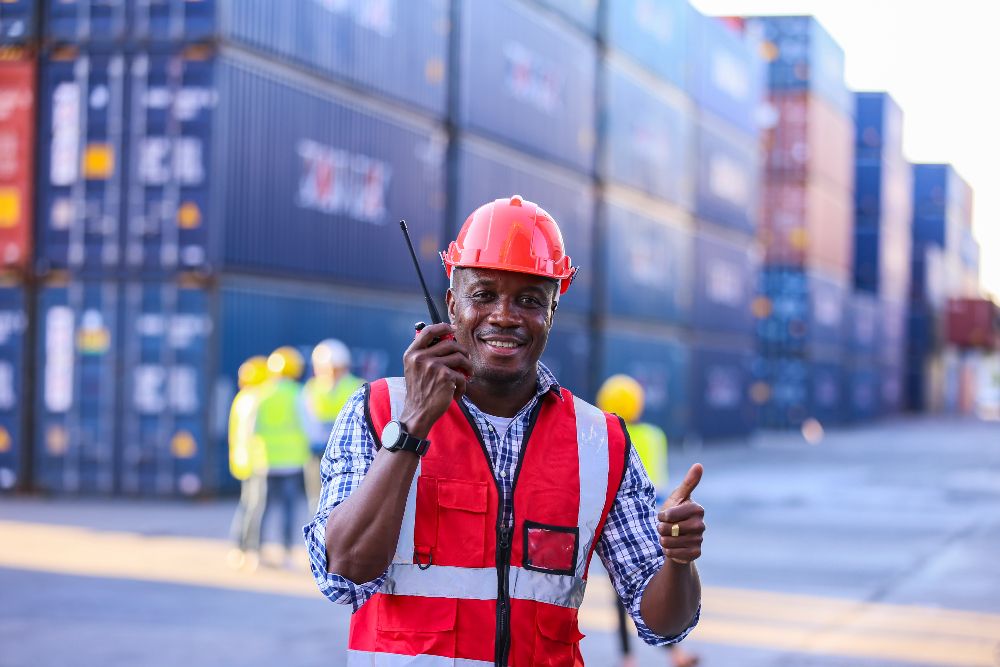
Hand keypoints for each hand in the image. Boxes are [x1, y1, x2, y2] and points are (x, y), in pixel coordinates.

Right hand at [398, 323, 473, 439]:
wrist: (418, 412)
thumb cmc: (420, 391)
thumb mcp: (414, 368)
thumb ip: (425, 354)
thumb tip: (448, 339)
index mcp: (412, 353)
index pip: (428, 331)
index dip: (443, 327)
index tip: (452, 328)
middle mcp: (421, 357)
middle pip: (450, 343)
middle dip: (463, 350)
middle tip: (467, 359)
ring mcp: (433, 366)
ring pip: (460, 357)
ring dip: (468, 366)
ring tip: (468, 374)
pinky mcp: (445, 377)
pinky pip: (462, 375)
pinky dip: (463, 385)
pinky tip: (458, 393)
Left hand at [656, 463, 704, 564]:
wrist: (676, 536)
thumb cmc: (675, 513)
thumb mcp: (679, 496)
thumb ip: (688, 482)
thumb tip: (699, 465)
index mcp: (697, 509)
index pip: (670, 515)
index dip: (662, 516)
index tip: (665, 515)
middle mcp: (701, 525)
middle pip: (668, 529)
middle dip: (661, 529)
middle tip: (666, 528)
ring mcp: (700, 540)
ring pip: (669, 542)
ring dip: (663, 540)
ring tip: (668, 536)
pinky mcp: (696, 553)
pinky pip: (673, 553)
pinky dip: (667, 551)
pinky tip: (672, 547)